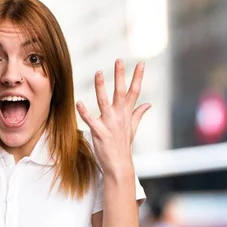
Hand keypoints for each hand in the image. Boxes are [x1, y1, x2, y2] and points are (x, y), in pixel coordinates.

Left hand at [76, 59, 150, 173]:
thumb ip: (138, 114)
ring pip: (104, 102)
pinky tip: (78, 102)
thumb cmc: (123, 146)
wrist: (119, 166)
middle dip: (120, 76)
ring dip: (101, 87)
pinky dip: (84, 112)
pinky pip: (91, 120)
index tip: (141, 63)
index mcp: (127, 114)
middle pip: (121, 92)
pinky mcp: (100, 132)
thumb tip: (148, 104)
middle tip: (118, 60)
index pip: (134, 92)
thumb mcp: (132, 129)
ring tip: (98, 72)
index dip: (138, 77)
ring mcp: (110, 124)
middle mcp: (120, 117)